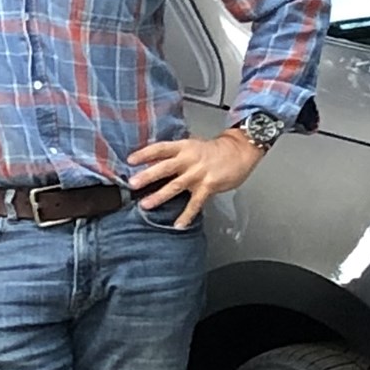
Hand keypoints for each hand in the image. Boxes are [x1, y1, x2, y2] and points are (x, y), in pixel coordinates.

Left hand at [127, 130, 262, 227]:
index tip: (130, 160)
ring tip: (146, 205)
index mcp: (184, 147)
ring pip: (175, 185)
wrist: (239, 152)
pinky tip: (178, 224)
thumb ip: (176, 155)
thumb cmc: (215, 150)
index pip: (160, 148)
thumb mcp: (193, 146)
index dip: (145, 153)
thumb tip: (154, 164)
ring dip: (159, 196)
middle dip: (147, 176)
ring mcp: (199, 173)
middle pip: (165, 167)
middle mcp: (189, 159)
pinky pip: (195, 203)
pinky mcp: (208, 186)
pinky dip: (186, 215)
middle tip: (133, 184)